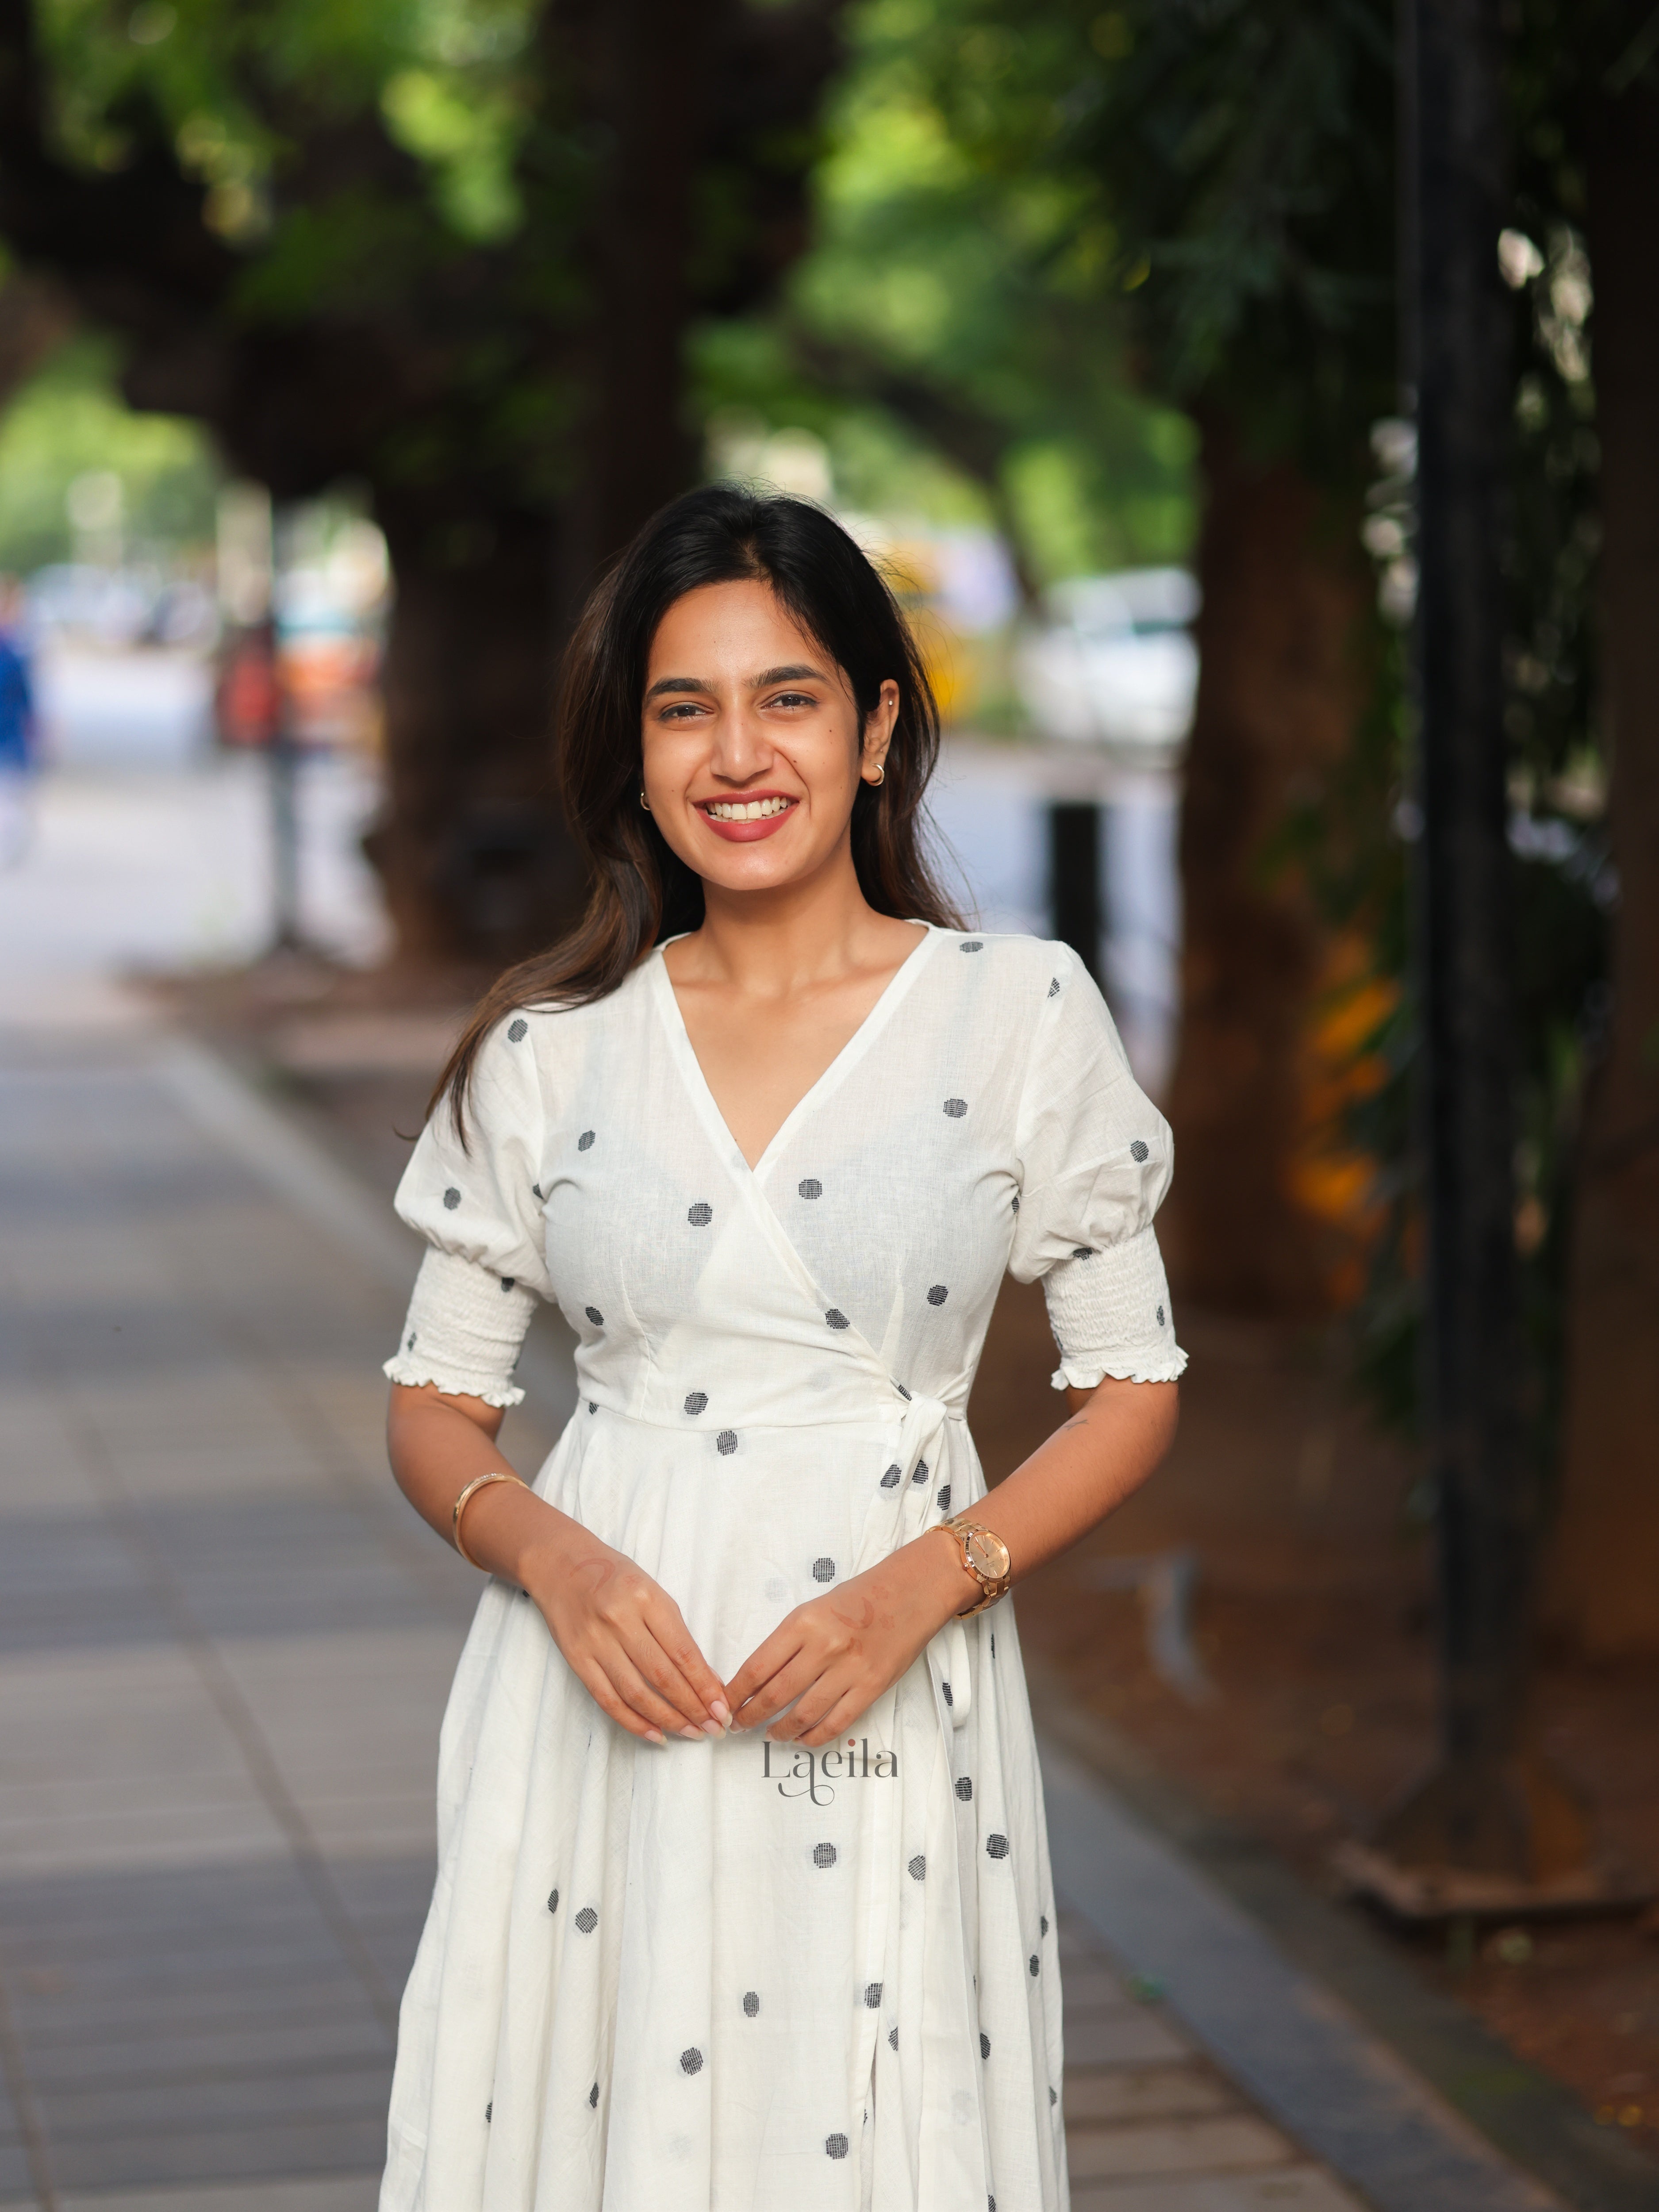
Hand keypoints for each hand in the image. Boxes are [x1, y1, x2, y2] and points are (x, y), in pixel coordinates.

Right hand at [523, 1528, 730, 1747]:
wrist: (560, 1564)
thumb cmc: (614, 1576)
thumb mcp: (652, 1591)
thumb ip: (677, 1632)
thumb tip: (706, 1677)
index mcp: (646, 1598)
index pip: (682, 1651)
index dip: (704, 1685)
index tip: (722, 1707)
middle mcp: (620, 1620)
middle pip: (662, 1676)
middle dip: (692, 1707)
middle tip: (713, 1727)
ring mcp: (595, 1642)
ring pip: (636, 1693)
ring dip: (668, 1719)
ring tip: (691, 1733)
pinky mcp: (576, 1659)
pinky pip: (607, 1699)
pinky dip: (633, 1721)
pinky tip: (655, 1734)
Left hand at [724, 1533, 977, 1747]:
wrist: (910, 1592)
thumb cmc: (860, 1597)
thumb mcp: (814, 1608)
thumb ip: (788, 1640)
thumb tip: (758, 1677)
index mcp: (803, 1622)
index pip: (757, 1667)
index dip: (736, 1693)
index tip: (725, 1703)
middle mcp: (824, 1647)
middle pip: (775, 1695)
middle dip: (750, 1716)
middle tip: (739, 1725)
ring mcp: (850, 1670)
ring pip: (803, 1714)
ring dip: (780, 1730)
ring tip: (769, 1734)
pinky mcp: (872, 1687)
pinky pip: (836, 1723)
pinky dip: (814, 1737)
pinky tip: (802, 1739)